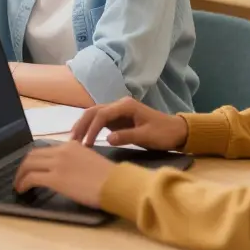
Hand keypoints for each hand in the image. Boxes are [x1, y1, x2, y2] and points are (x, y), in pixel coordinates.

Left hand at [13, 141, 114, 207]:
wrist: (116, 184)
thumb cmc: (108, 177)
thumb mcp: (89, 160)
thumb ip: (75, 160)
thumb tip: (65, 169)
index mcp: (71, 145)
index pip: (45, 149)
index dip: (34, 159)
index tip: (31, 168)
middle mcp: (61, 151)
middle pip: (33, 155)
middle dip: (23, 166)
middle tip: (20, 177)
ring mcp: (57, 164)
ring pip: (28, 165)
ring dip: (20, 175)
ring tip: (19, 185)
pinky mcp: (55, 178)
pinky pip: (31, 178)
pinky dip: (23, 183)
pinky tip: (22, 190)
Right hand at [72, 97, 188, 150]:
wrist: (177, 131)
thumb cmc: (163, 133)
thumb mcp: (147, 136)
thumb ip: (127, 136)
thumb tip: (107, 139)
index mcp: (126, 106)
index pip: (102, 114)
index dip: (91, 129)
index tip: (86, 144)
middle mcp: (119, 105)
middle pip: (94, 111)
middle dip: (81, 125)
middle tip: (72, 141)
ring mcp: (117, 112)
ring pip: (94, 115)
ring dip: (83, 125)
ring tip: (74, 140)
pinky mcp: (118, 120)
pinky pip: (99, 121)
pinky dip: (89, 128)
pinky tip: (83, 138)